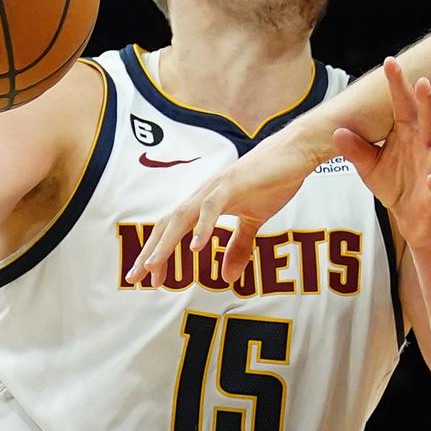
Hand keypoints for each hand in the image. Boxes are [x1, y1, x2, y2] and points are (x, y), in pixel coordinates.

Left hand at [125, 118, 330, 288]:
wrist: (295, 151)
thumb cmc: (274, 181)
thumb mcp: (255, 221)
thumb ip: (239, 247)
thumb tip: (228, 278)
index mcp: (205, 203)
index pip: (173, 230)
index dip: (158, 253)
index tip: (149, 278)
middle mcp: (203, 194)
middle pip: (168, 224)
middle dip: (150, 252)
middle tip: (135, 278)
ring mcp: (217, 187)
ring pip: (182, 217)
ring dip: (166, 243)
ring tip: (153, 267)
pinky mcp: (234, 183)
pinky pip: (212, 207)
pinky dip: (202, 227)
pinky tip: (195, 248)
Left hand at [331, 60, 430, 246]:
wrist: (412, 218)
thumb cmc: (394, 184)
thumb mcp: (369, 166)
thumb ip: (355, 149)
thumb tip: (336, 131)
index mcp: (408, 135)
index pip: (403, 106)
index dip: (398, 85)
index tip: (390, 62)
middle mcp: (425, 148)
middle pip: (428, 120)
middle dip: (428, 101)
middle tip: (423, 81)